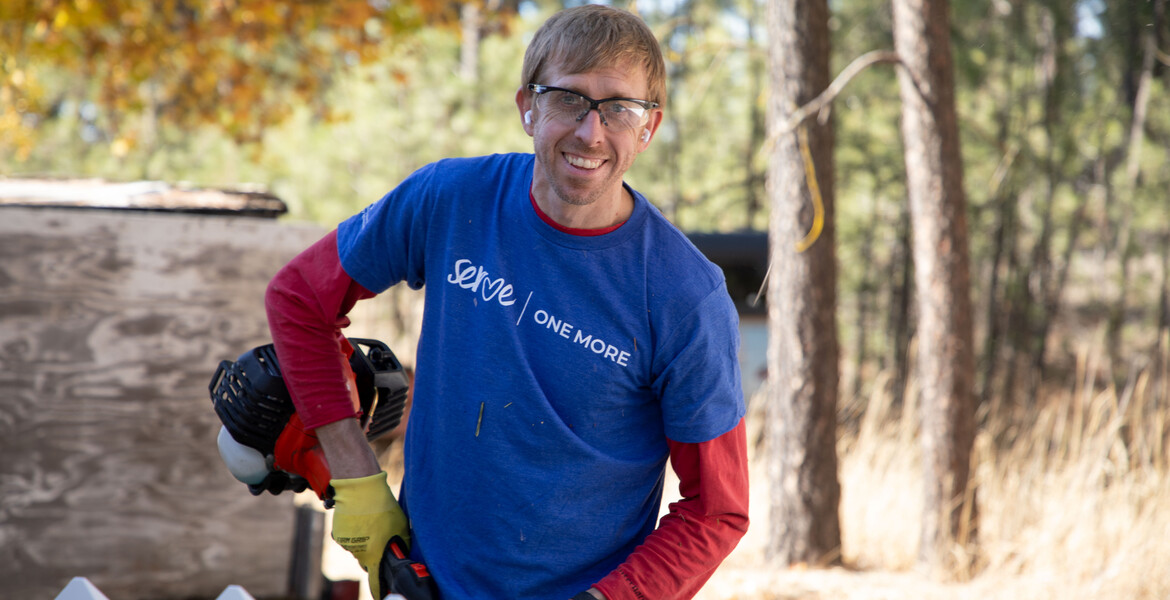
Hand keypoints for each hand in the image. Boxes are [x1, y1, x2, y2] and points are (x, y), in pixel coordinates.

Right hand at [330, 471, 410, 599]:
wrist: (360, 489)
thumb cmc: (383, 507)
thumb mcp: (400, 527)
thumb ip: (400, 544)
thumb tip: (402, 552)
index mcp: (374, 554)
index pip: (376, 582)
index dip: (379, 588)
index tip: (382, 593)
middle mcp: (358, 553)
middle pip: (366, 563)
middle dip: (374, 557)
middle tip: (382, 542)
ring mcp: (346, 543)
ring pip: (357, 550)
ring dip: (364, 543)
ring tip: (372, 526)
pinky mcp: (338, 533)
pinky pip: (349, 539)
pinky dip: (354, 534)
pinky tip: (362, 521)